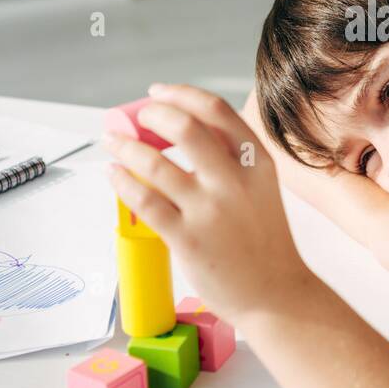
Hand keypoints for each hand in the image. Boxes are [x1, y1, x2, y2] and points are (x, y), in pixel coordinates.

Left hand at [103, 83, 309, 328]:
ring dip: (126, 147)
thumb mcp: (261, 188)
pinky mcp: (187, 239)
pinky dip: (123, 182)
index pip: (216, 110)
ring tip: (113, 143)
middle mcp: (234, 181)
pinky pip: (145, 202)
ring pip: (156, 164)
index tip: (157, 93)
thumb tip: (181, 129)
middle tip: (136, 119)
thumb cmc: (263, 242)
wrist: (275, 295)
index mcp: (256, 163)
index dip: (180, 94)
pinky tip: (115, 174)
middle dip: (151, 115)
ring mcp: (210, 210)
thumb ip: (231, 160)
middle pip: (185, 127)